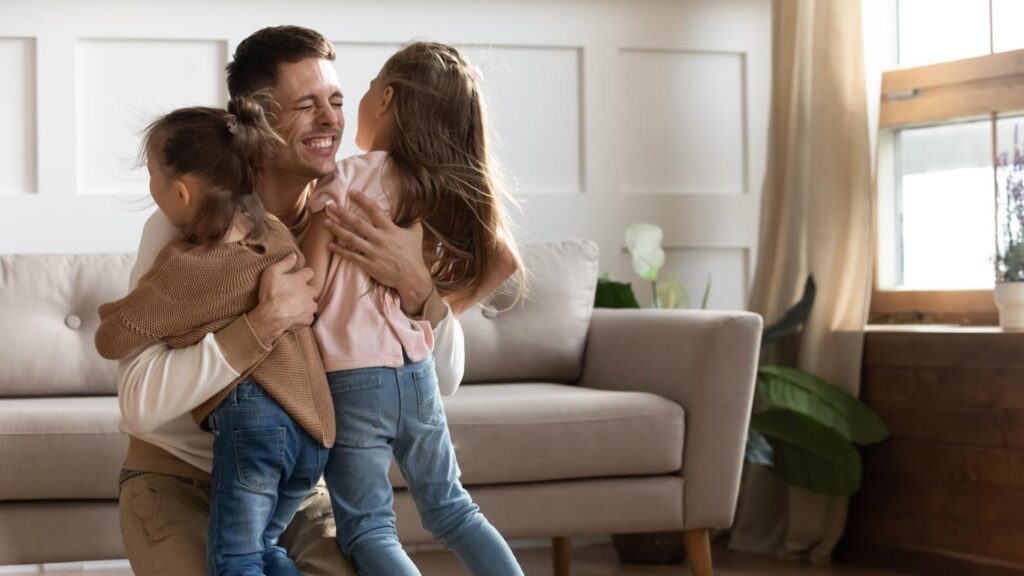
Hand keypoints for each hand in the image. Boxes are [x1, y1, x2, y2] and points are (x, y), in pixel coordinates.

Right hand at [247, 253, 317, 345]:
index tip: (299, 276)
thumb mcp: (271, 273)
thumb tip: (294, 255)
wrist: (270, 316)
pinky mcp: (308, 318)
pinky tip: (297, 316)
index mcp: (300, 280)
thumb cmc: (270, 294)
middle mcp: (308, 292)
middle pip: (315, 289)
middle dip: (309, 290)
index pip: (310, 272)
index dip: (305, 274)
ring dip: (308, 304)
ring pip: (313, 304)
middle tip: (299, 293)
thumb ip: (284, 263)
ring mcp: (309, 306)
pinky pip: (310, 317)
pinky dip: (305, 316)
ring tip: (298, 306)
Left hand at [323, 192, 432, 314]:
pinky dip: (340, 250)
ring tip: (326, 222)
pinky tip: (330, 245)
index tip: (351, 192)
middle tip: (330, 206)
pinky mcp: (369, 265)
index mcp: (390, 229)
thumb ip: (413, 221)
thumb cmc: (413, 254)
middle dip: (342, 213)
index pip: (374, 210)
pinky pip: (351, 256)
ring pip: (351, 238)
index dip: (362, 200)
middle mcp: (380, 239)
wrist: (412, 277)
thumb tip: (414, 210)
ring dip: (337, 230)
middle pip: (357, 223)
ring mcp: (373, 252)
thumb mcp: (416, 234)